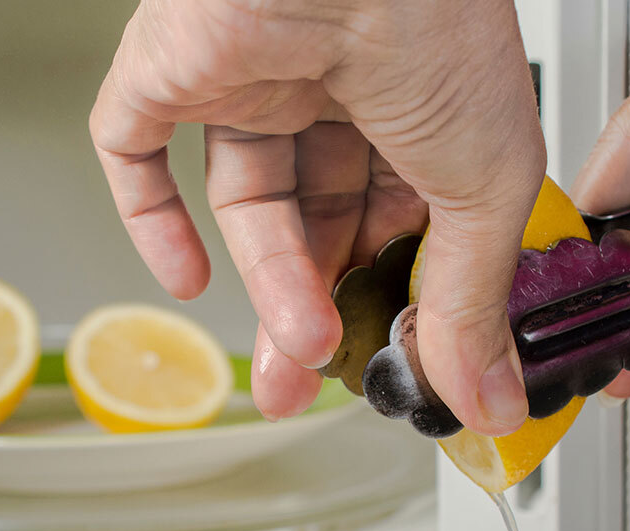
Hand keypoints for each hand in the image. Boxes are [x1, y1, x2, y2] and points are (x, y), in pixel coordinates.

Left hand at [90, 0, 545, 433]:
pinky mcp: (173, 65)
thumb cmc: (435, 22)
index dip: (388, 294)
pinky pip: (140, 150)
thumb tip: (488, 394)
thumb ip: (470, 302)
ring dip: (270, 284)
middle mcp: (334, 91)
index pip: (395, 222)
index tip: (390, 357)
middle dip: (320, 309)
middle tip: (320, 377)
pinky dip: (155, 220)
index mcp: (416, 108)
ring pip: (250, 203)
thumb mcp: (485, 191)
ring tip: (294, 349)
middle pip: (318, 223)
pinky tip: (186, 277)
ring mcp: (250, 76)